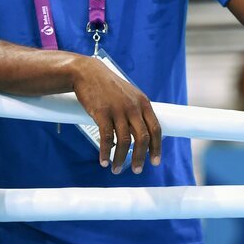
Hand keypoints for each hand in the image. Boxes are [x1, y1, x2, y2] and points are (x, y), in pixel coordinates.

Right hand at [71, 56, 161, 173]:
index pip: (155, 128)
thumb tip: (140, 133)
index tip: (155, 161)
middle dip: (140, 157)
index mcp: (143, 103)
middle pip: (142, 138)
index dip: (156, 147)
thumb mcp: (129, 95)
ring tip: (115, 169)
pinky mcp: (102, 113)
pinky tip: (104, 160)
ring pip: (124, 141)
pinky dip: (106, 152)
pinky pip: (107, 138)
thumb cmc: (108, 86)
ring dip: (120, 158)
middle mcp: (133, 107)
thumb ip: (137, 111)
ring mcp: (118, 110)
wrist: (87, 72)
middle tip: (137, 170)